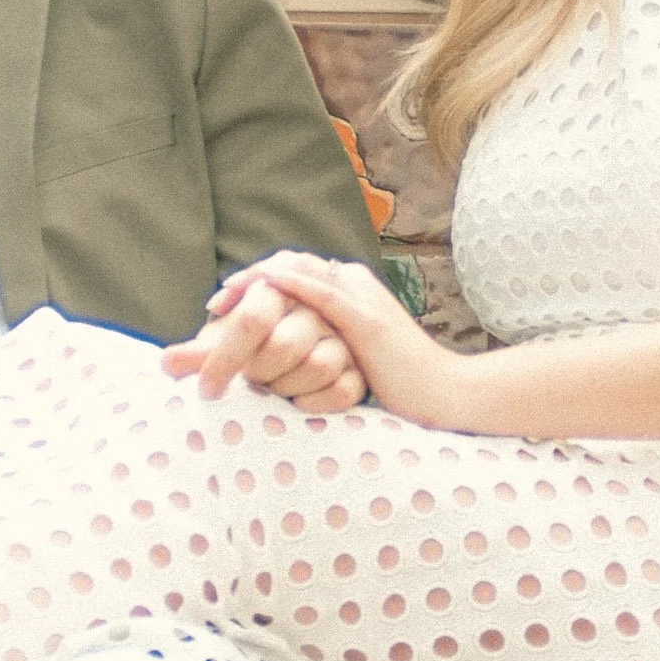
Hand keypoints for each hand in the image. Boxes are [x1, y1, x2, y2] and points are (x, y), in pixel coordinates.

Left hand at [179, 251, 467, 426]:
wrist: (443, 396)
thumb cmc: (395, 385)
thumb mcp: (348, 358)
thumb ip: (319, 345)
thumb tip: (275, 355)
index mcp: (349, 290)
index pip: (293, 270)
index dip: (256, 281)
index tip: (222, 303)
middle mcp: (354, 283)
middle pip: (291, 264)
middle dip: (250, 278)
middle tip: (216, 300)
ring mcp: (362, 297)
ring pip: (301, 273)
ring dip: (260, 281)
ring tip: (227, 296)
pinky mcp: (366, 319)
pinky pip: (323, 294)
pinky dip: (291, 285)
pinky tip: (267, 287)